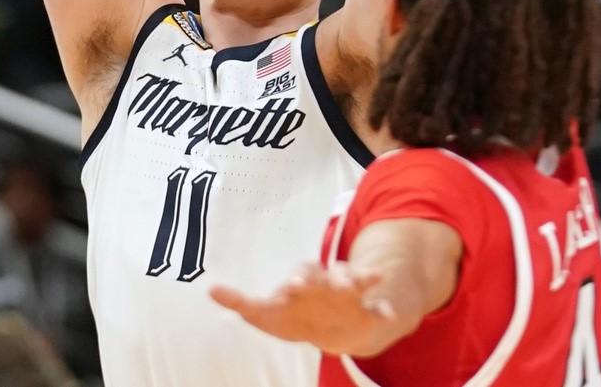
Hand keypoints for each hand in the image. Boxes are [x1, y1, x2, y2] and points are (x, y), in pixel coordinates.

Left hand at [211, 261, 394, 356]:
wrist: (331, 327)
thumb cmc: (293, 316)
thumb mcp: (266, 313)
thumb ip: (240, 302)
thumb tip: (210, 290)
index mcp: (305, 280)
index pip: (302, 272)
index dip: (297, 279)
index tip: (292, 287)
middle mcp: (328, 282)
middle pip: (330, 272)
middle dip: (331, 276)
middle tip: (333, 283)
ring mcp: (350, 295)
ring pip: (355, 282)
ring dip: (360, 280)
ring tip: (370, 280)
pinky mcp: (367, 311)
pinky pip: (379, 308)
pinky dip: (386, 310)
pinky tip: (390, 315)